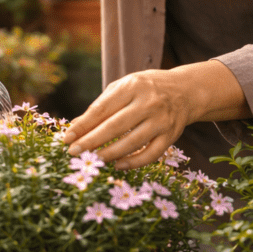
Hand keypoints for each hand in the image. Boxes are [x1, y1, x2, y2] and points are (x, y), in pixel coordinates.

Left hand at [62, 61, 249, 170]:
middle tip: (73, 153)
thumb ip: (101, 106)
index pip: (102, 108)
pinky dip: (133, 163)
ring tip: (93, 159)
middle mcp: (148, 102)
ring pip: (132, 142)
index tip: (67, 138)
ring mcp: (161, 120)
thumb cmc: (146, 89)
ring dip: (109, 153)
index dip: (83, 125)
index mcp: (132, 86)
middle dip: (91, 141)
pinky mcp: (171, 136)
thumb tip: (75, 127)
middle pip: (115, 126)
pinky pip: (151, 154)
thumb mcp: (124, 88)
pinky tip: (117, 165)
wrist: (185, 90)